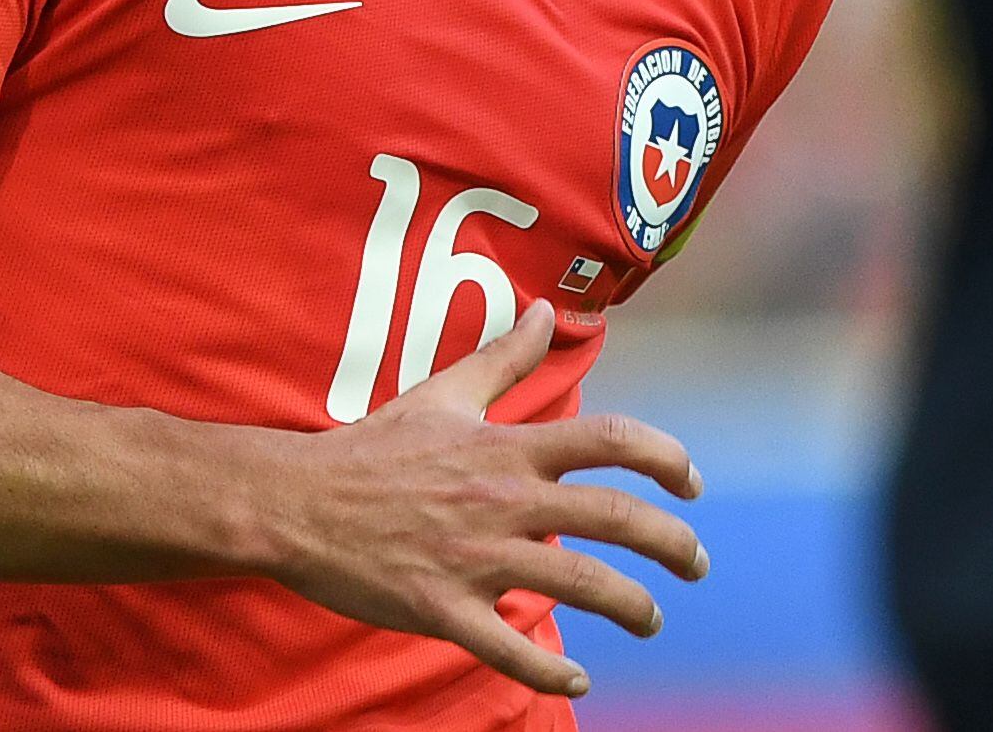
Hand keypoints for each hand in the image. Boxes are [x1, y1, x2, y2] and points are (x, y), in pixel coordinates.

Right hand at [251, 300, 707, 696]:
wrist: (296, 503)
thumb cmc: (371, 450)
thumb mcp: (442, 395)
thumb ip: (503, 358)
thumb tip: (546, 310)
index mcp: (507, 449)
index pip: (610, 443)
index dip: (666, 459)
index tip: (692, 482)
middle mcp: (504, 502)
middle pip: (618, 520)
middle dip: (673, 545)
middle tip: (696, 564)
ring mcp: (476, 559)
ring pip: (582, 586)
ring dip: (634, 607)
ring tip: (652, 619)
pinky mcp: (444, 609)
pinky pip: (511, 650)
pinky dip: (552, 672)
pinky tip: (579, 681)